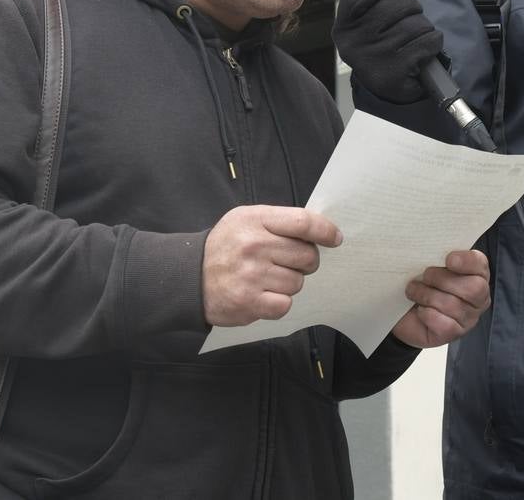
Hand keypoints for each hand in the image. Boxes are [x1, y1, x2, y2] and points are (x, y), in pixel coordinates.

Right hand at [202, 206, 342, 326]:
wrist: (188, 277)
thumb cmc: (225, 246)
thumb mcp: (245, 219)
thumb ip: (279, 222)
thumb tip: (319, 230)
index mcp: (255, 220)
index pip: (302, 222)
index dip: (325, 230)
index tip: (335, 238)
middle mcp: (254, 246)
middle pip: (307, 255)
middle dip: (305, 261)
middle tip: (288, 262)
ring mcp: (251, 276)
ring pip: (298, 282)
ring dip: (289, 283)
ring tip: (267, 278)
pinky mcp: (249, 303)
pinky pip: (285, 304)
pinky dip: (279, 302)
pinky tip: (263, 294)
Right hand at [332, 0, 443, 103]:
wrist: (389, 88)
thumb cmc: (385, 43)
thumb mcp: (382, 14)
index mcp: (344, 25)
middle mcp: (352, 42)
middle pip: (396, 5)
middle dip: (413, 8)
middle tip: (411, 19)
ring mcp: (372, 59)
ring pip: (416, 24)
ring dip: (425, 28)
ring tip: (417, 38)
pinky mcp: (394, 74)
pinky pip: (427, 43)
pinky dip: (433, 43)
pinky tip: (425, 50)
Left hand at [391, 249, 490, 348]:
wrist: (405, 312)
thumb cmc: (422, 282)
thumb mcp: (430, 264)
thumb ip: (438, 255)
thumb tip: (432, 243)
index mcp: (476, 274)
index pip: (481, 264)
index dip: (467, 261)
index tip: (448, 259)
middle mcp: (478, 297)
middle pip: (474, 288)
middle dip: (444, 280)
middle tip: (425, 276)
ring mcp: (468, 318)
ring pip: (454, 305)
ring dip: (427, 295)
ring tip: (413, 291)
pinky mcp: (454, 334)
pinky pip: (444, 324)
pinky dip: (427, 314)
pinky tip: (420, 310)